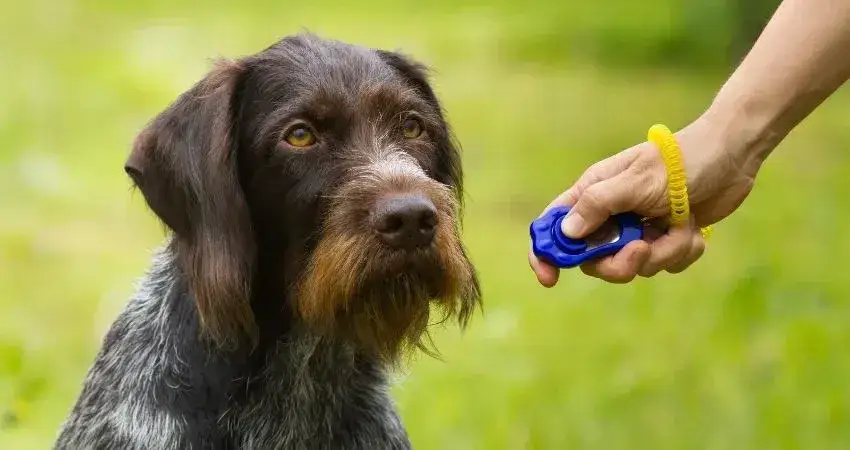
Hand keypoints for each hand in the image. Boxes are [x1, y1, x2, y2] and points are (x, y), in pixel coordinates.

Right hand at [528, 116, 761, 285]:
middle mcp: (611, 213)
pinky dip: (682, 250)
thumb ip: (598, 205)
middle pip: (594, 259)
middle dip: (618, 263)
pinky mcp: (666, 239)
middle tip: (641, 250)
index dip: (546, 254)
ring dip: (662, 252)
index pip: (555, 226)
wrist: (732, 157)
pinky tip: (693, 226)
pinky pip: (665, 264)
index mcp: (594, 193)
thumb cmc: (679, 161)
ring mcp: (638, 228)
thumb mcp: (635, 181)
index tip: (550, 278)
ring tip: (680, 225)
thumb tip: (566, 233)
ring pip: (634, 266)